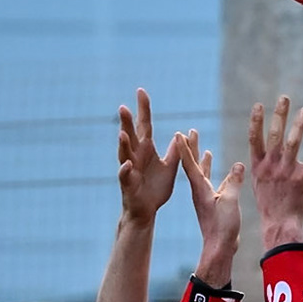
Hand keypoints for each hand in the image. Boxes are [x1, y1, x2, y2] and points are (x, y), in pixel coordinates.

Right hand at [117, 88, 182, 224]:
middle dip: (127, 122)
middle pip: (131, 135)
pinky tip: (127, 164)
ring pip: (124, 154)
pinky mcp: (128, 185)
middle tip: (123, 107)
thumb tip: (180, 135)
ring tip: (122, 133)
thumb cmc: (156, 188)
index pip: (144, 125)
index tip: (141, 91)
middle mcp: (136, 156)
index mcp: (146, 150)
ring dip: (123, 144)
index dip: (143, 109)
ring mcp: (130, 169)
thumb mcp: (170, 167)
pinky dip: (125, 170)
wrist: (147, 210)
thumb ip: (174, 151)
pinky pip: (126, 176)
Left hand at [178, 129, 243, 285]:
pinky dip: (213, 173)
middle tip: (190, 131)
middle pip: (193, 164)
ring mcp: (205, 197)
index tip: (179, 133)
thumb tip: (239, 164)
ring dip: (201, 159)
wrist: (219, 248)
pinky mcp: (212, 203)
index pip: (189, 164)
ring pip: (201, 173)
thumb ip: (234, 182)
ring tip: (202, 147)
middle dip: (191, 148)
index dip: (184, 148)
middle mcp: (199, 190)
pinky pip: (210, 182)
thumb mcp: (230, 201)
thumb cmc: (222, 226)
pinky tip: (222, 172)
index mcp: (200, 188)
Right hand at [248, 96, 302, 249]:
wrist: (278, 225)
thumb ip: (261, 166)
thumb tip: (259, 153)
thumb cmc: (269, 205)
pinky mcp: (301, 179)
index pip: (254, 139)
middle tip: (285, 98)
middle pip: (274, 135)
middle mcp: (271, 166)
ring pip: (293, 143)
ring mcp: (286, 171)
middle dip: (279, 115)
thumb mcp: (258, 183)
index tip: (258, 105)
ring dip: (299, 125)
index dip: (256, 121)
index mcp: (258, 166)